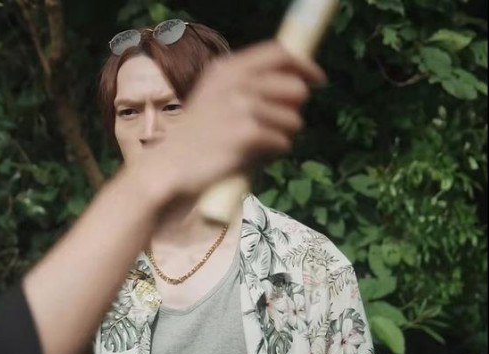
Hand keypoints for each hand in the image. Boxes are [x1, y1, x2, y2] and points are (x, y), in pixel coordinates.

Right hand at [139, 41, 326, 200]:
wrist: (171, 166)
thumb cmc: (197, 136)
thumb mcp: (216, 97)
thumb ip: (250, 86)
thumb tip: (299, 87)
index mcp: (227, 68)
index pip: (279, 53)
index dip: (304, 65)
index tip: (317, 79)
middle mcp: (236, 81)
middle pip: (295, 87)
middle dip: (294, 109)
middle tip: (279, 124)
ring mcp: (242, 106)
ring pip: (293, 119)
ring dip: (283, 134)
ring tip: (259, 144)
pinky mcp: (248, 133)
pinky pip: (283, 141)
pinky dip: (273, 152)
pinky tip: (253, 156)